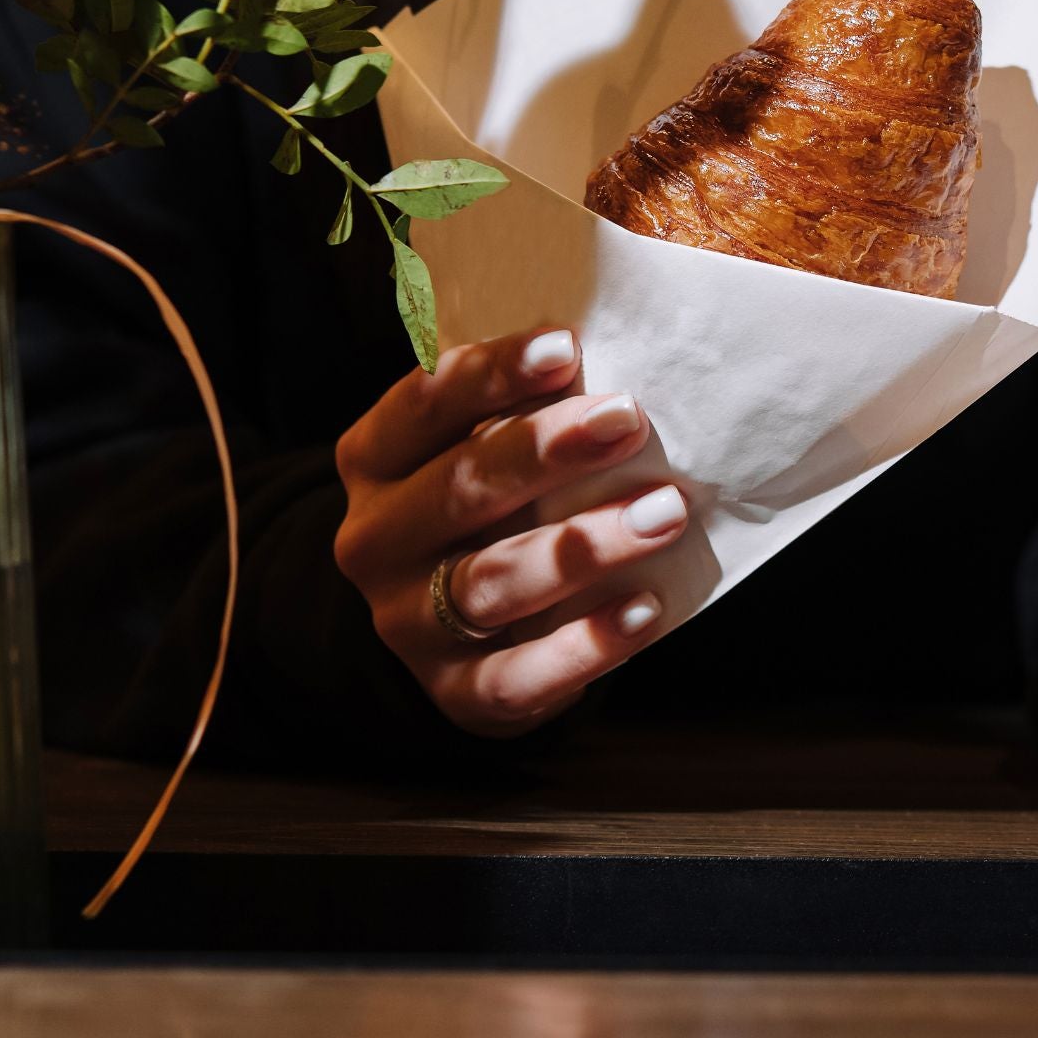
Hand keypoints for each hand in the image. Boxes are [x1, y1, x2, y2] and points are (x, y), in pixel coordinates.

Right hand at [333, 326, 687, 736]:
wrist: (441, 637)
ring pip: (492, 581)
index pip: (424, 404)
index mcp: (373, 461)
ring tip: (665, 513)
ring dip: (583, 546)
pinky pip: (520, 674)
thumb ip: (514, 410)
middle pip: (460, 487)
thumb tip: (615, 345)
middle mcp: (375, 541)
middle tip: (628, 419)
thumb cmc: (484, 510)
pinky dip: (586, 644)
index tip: (566, 346)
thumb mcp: (469, 451)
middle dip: (546, 452)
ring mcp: (407, 622)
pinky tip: (646, 609)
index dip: (492, 374)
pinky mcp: (455, 692)